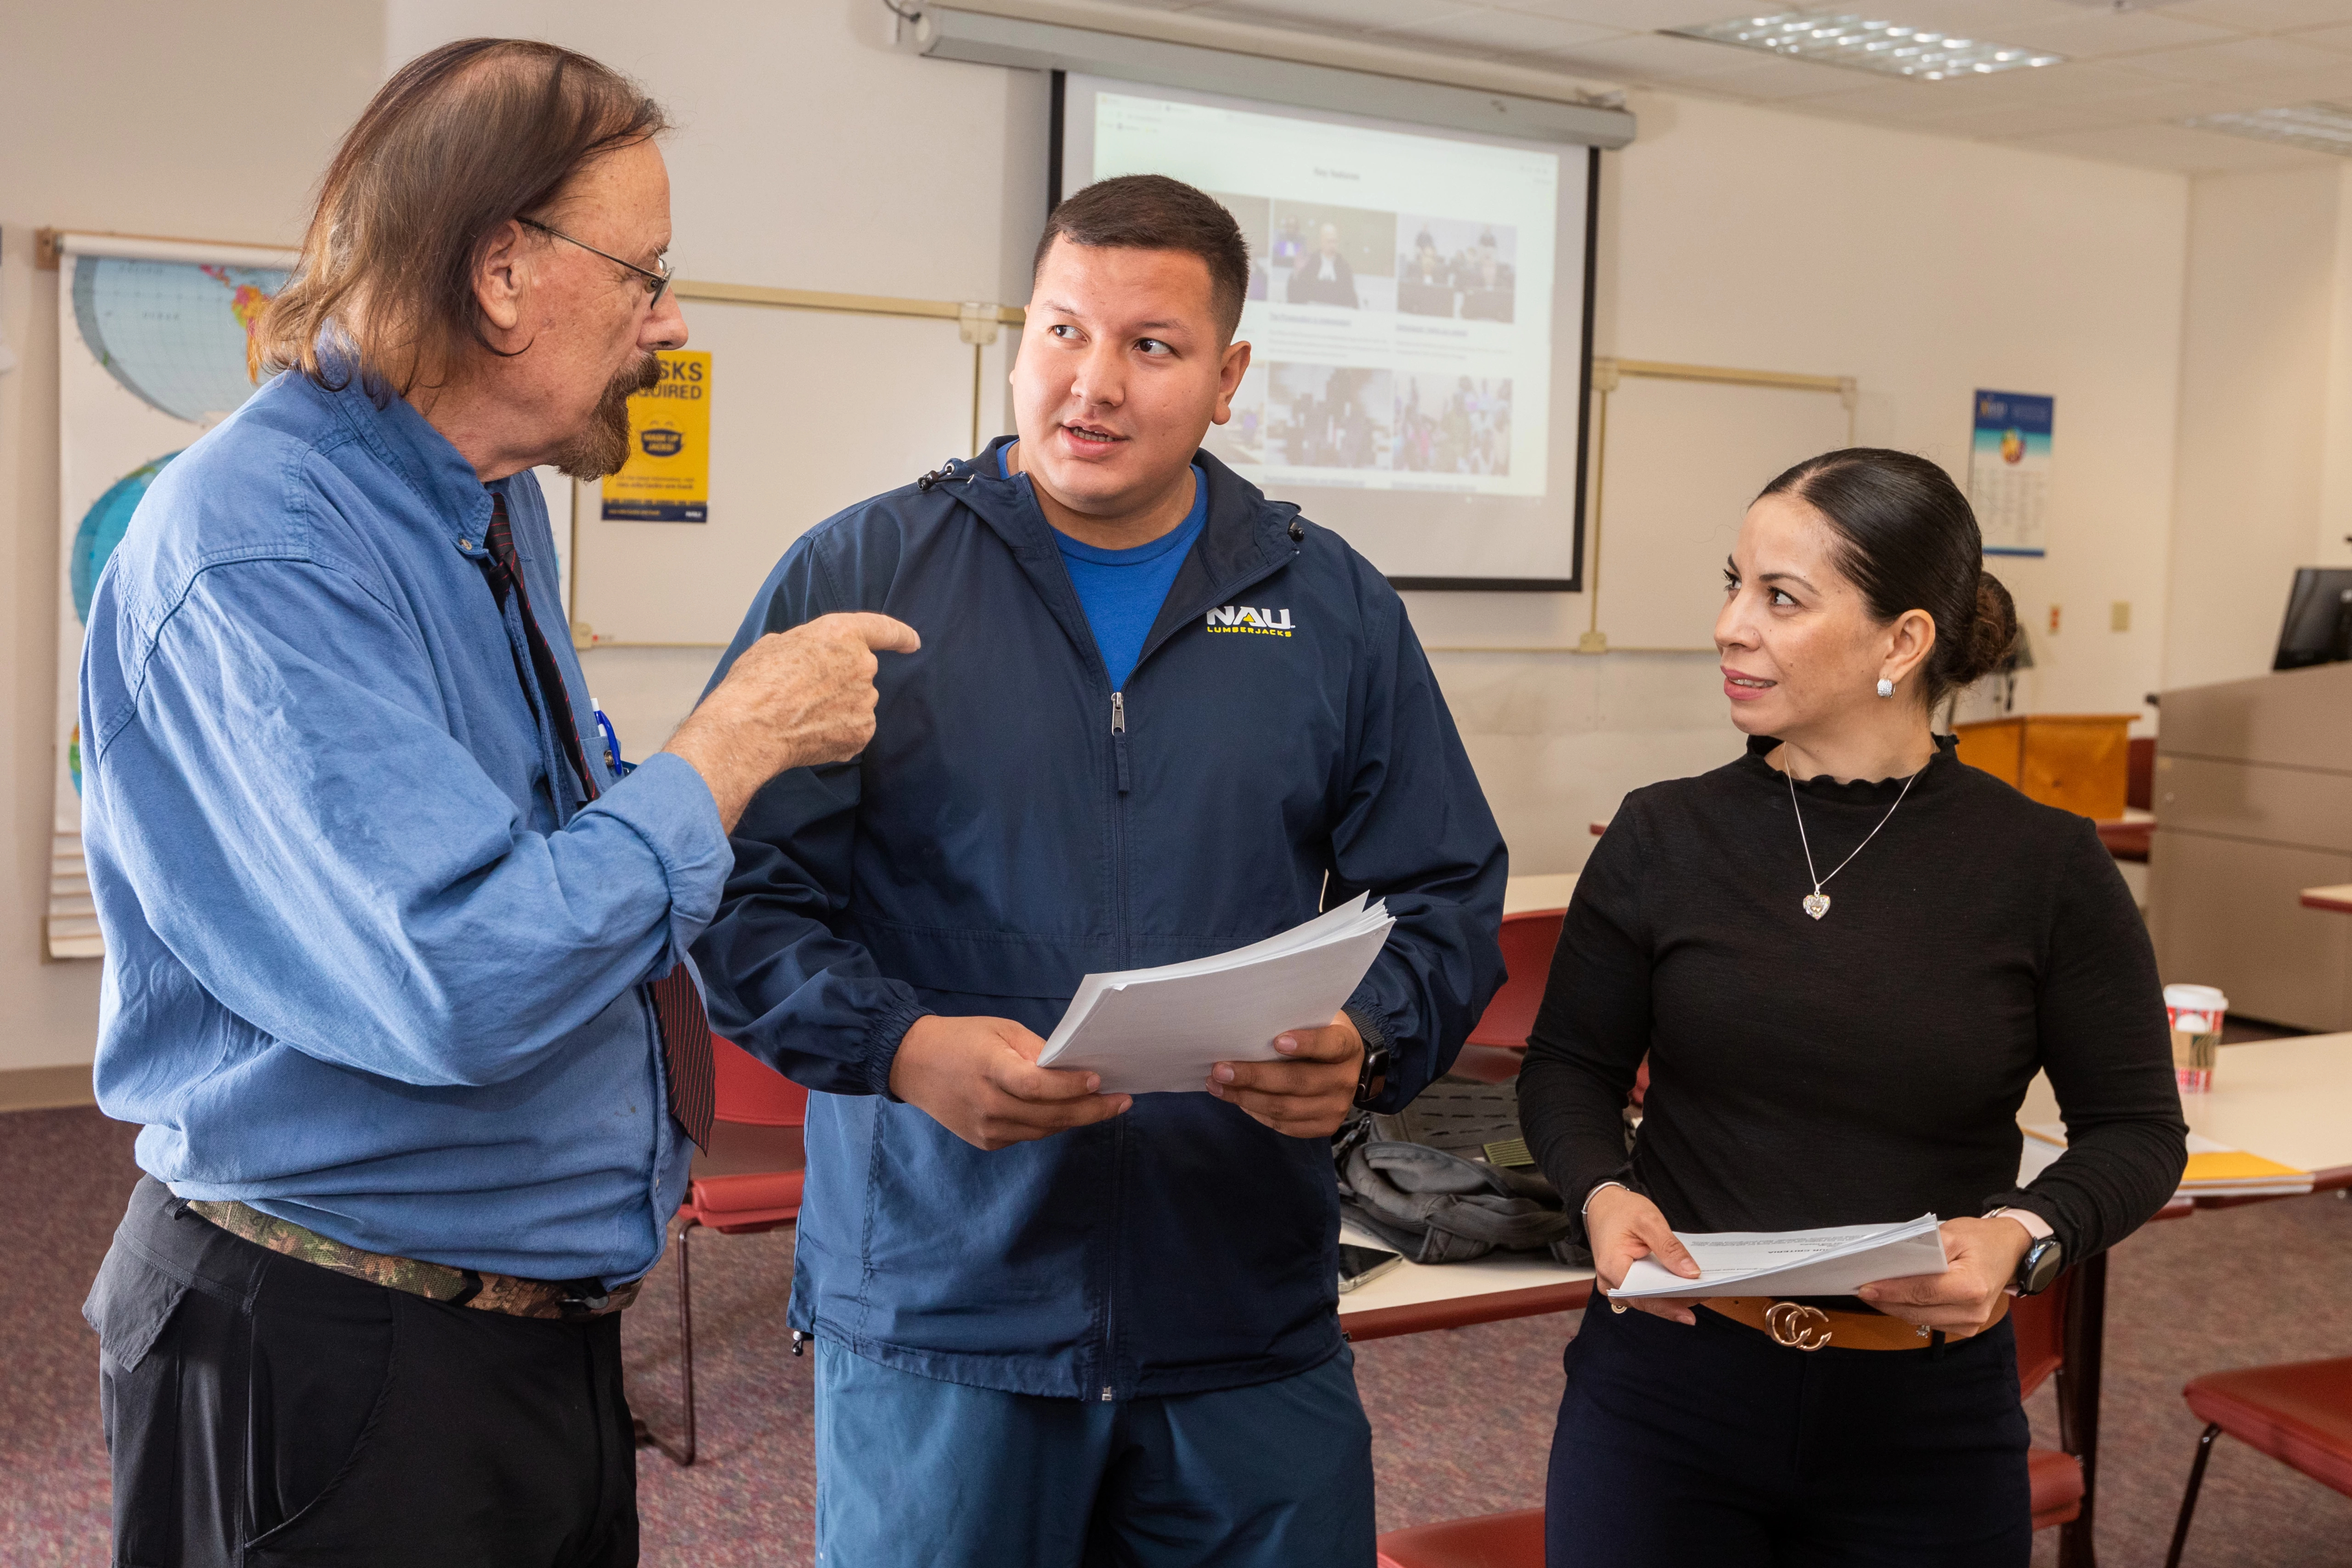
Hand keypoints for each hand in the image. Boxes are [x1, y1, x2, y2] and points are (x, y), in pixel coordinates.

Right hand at [661, 612, 920, 829]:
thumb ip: (806, 646)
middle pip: (860, 672)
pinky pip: (854, 730)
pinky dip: (837, 734)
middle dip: (839, 682)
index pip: (883, 629)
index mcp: (842, 634)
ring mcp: (865, 701)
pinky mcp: (862, 732)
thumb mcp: (775, 645)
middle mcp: (862, 665)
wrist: (749, 727)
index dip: (900, 635)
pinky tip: (809, 734)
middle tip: (803, 693)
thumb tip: (808, 657)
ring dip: (836, 709)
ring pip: (857, 703)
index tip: (913, 642)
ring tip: (800, 715)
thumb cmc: (755, 683)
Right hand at [887, 1014, 1131, 1151]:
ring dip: (1075, 1119)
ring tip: (1103, 1106)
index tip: (1098, 1080)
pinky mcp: (985, 1142)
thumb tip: (1073, 1066)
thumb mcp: (1000, 1031)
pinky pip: (1028, 1135)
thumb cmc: (961, 1039)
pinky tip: (1066, 1112)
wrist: (913, 1065)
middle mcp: (987, 1105)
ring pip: (1043, 1130)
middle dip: (1091, 1110)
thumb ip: (1036, 1051)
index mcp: (989, 1069)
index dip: (1070, 1086)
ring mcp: (985, 1129)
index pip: (1036, 1086)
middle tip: (1122, 1101)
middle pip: (1049, 1115)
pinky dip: (1049, 1125)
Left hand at [1207, 1013, 1363, 1137]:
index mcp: (1346, 1046)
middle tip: (1220, 1069)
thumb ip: (1294, 1020)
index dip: (1306, 1043)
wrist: (1350, 1069)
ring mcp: (1336, 1107)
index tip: (1277, 1041)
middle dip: (1255, 1076)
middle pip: (1298, 1081)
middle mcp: (1344, 1079)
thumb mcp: (1318, 1019)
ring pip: (1285, 1108)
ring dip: (1246, 1097)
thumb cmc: (1322, 1035)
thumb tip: (1246, 1024)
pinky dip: (1256, 1112)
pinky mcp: (1324, 1126)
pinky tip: (1236, 1099)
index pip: (1330, 1045)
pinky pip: (1284, 1125)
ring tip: (1216, 1085)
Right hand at [1585, 1185, 1702, 1325]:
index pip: (1642, 1296)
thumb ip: (1669, 1248)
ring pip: (1647, 1300)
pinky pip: (1645, 1293)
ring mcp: (1615, 1285)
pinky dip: (1663, 1290)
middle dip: (1676, 1301)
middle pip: (1646, 1301)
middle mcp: (1610, 1283)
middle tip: (1704, 1293)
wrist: (1603, 1204)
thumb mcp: (1649, 1221)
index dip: (1668, 1306)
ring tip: (1698, 1289)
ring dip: (1672, 1297)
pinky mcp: (1623, 1283)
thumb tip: (1691, 1273)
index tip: (1691, 1311)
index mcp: (1612, 1267)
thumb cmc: (1621, 1210)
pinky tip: (1682, 1285)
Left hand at [1856, 1216, 2032, 1335]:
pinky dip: (1910, 1311)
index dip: (1891, 1290)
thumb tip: (1891, 1261)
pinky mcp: (1967, 1327)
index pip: (1922, 1291)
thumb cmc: (1980, 1239)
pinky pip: (1930, 1321)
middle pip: (1918, 1310)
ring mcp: (1971, 1323)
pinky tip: (1894, 1299)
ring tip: (1871, 1293)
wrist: (2010, 1251)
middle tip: (1860, 1289)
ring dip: (1895, 1308)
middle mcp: (1973, 1311)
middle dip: (1886, 1301)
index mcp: (1972, 1286)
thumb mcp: (1952, 1233)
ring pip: (1921, 1319)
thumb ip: (1923, 1249)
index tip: (1864, 1287)